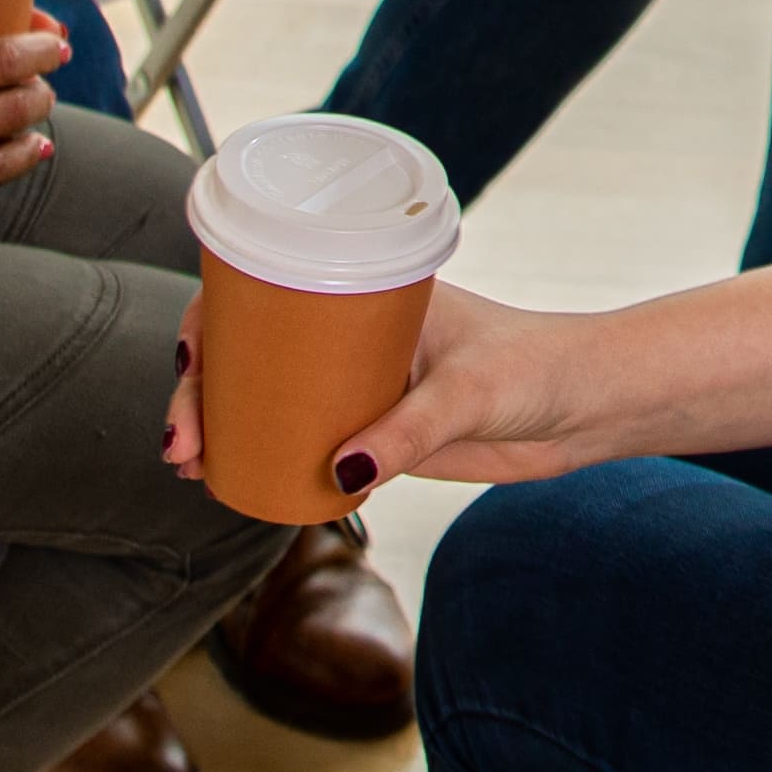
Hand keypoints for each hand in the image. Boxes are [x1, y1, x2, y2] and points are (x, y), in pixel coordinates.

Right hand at [159, 279, 625, 494]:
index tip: (188, 362)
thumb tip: (340, 473)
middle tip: (183, 441)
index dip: (212, 322)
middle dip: (201, 389)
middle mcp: (353, 333)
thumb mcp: (470, 392)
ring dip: (222, 425)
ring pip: (270, 398)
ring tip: (189, 464)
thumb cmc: (540, 367)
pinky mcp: (380, 433)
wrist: (588, 407)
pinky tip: (230, 480)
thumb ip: (410, 433)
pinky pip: (305, 441)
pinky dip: (264, 456)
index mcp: (367, 293)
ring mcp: (362, 384)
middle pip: (252, 351)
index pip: (267, 291)